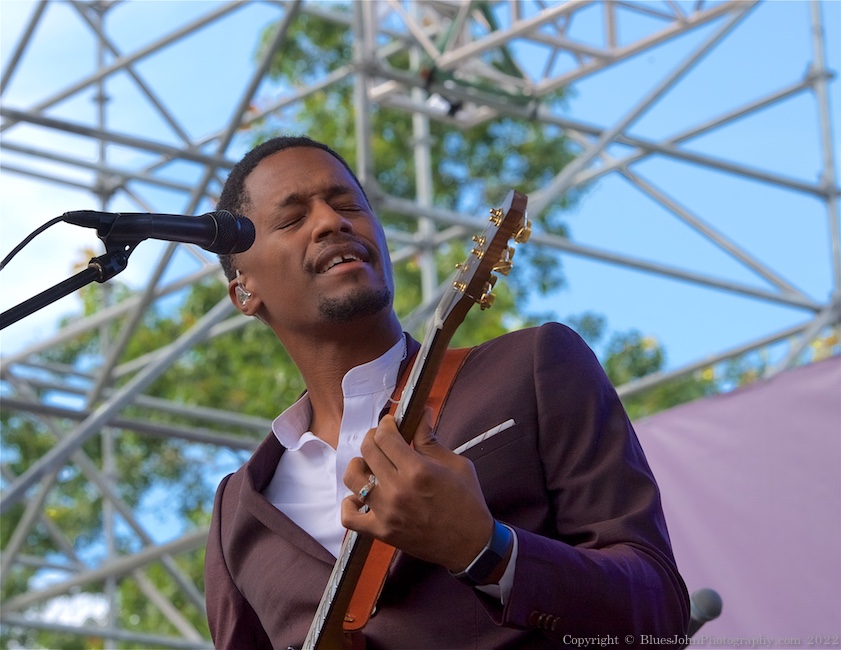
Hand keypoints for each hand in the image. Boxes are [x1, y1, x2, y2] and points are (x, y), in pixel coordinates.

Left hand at [341, 408, 493, 572]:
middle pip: (368, 451)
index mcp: (418, 470)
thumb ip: (430, 439)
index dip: (386, 424)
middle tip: (383, 439)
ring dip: (359, 466)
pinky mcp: (381, 532)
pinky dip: (350, 505)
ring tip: (371, 466)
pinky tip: (362, 497)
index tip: (391, 423)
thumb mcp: (456, 464)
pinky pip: (349, 517)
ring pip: (353, 478)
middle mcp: (397, 490)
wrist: (471, 545)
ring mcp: (386, 513)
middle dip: (373, 438)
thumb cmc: (467, 501)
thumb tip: (420, 413)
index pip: (385, 436)